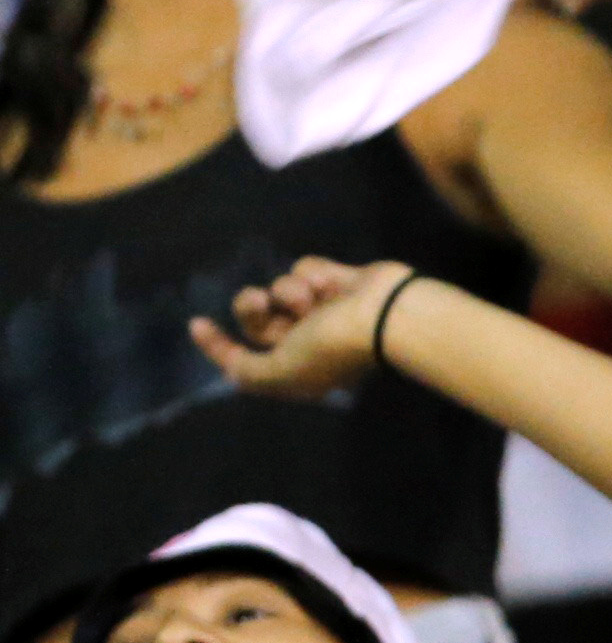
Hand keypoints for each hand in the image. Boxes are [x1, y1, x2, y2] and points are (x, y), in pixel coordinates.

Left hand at [191, 255, 414, 398]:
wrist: (385, 315)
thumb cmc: (332, 348)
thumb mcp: (280, 373)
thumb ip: (247, 372)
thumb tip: (228, 366)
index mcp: (295, 370)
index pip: (244, 359)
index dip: (216, 345)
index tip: (196, 323)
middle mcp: (306, 341)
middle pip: (255, 318)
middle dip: (251, 307)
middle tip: (261, 301)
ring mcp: (322, 309)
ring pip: (279, 289)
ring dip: (291, 291)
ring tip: (313, 297)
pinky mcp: (336, 281)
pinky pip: (304, 269)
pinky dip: (314, 275)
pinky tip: (334, 283)